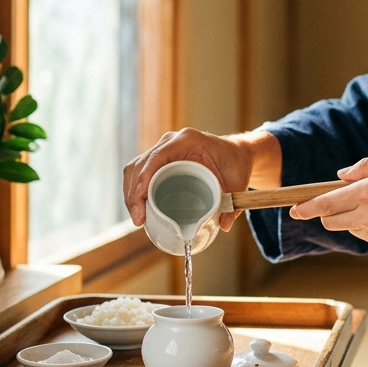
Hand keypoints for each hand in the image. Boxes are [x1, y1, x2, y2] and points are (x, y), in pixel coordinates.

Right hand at [123, 129, 269, 229]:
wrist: (235, 153)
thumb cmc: (235, 163)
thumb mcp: (238, 182)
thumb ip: (233, 203)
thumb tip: (224, 225)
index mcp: (186, 141)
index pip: (155, 158)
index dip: (142, 180)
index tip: (140, 204)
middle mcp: (170, 141)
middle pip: (140, 165)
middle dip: (133, 193)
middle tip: (138, 219)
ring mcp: (163, 149)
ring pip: (135, 168)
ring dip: (130, 193)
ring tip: (137, 218)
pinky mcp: (160, 159)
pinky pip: (140, 172)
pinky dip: (134, 190)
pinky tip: (138, 209)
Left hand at [289, 156, 367, 257]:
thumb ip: (367, 166)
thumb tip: (341, 176)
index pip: (325, 203)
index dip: (306, 207)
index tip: (293, 209)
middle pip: (330, 220)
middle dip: (330, 211)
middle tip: (348, 200)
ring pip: (349, 228)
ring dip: (353, 218)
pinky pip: (367, 237)